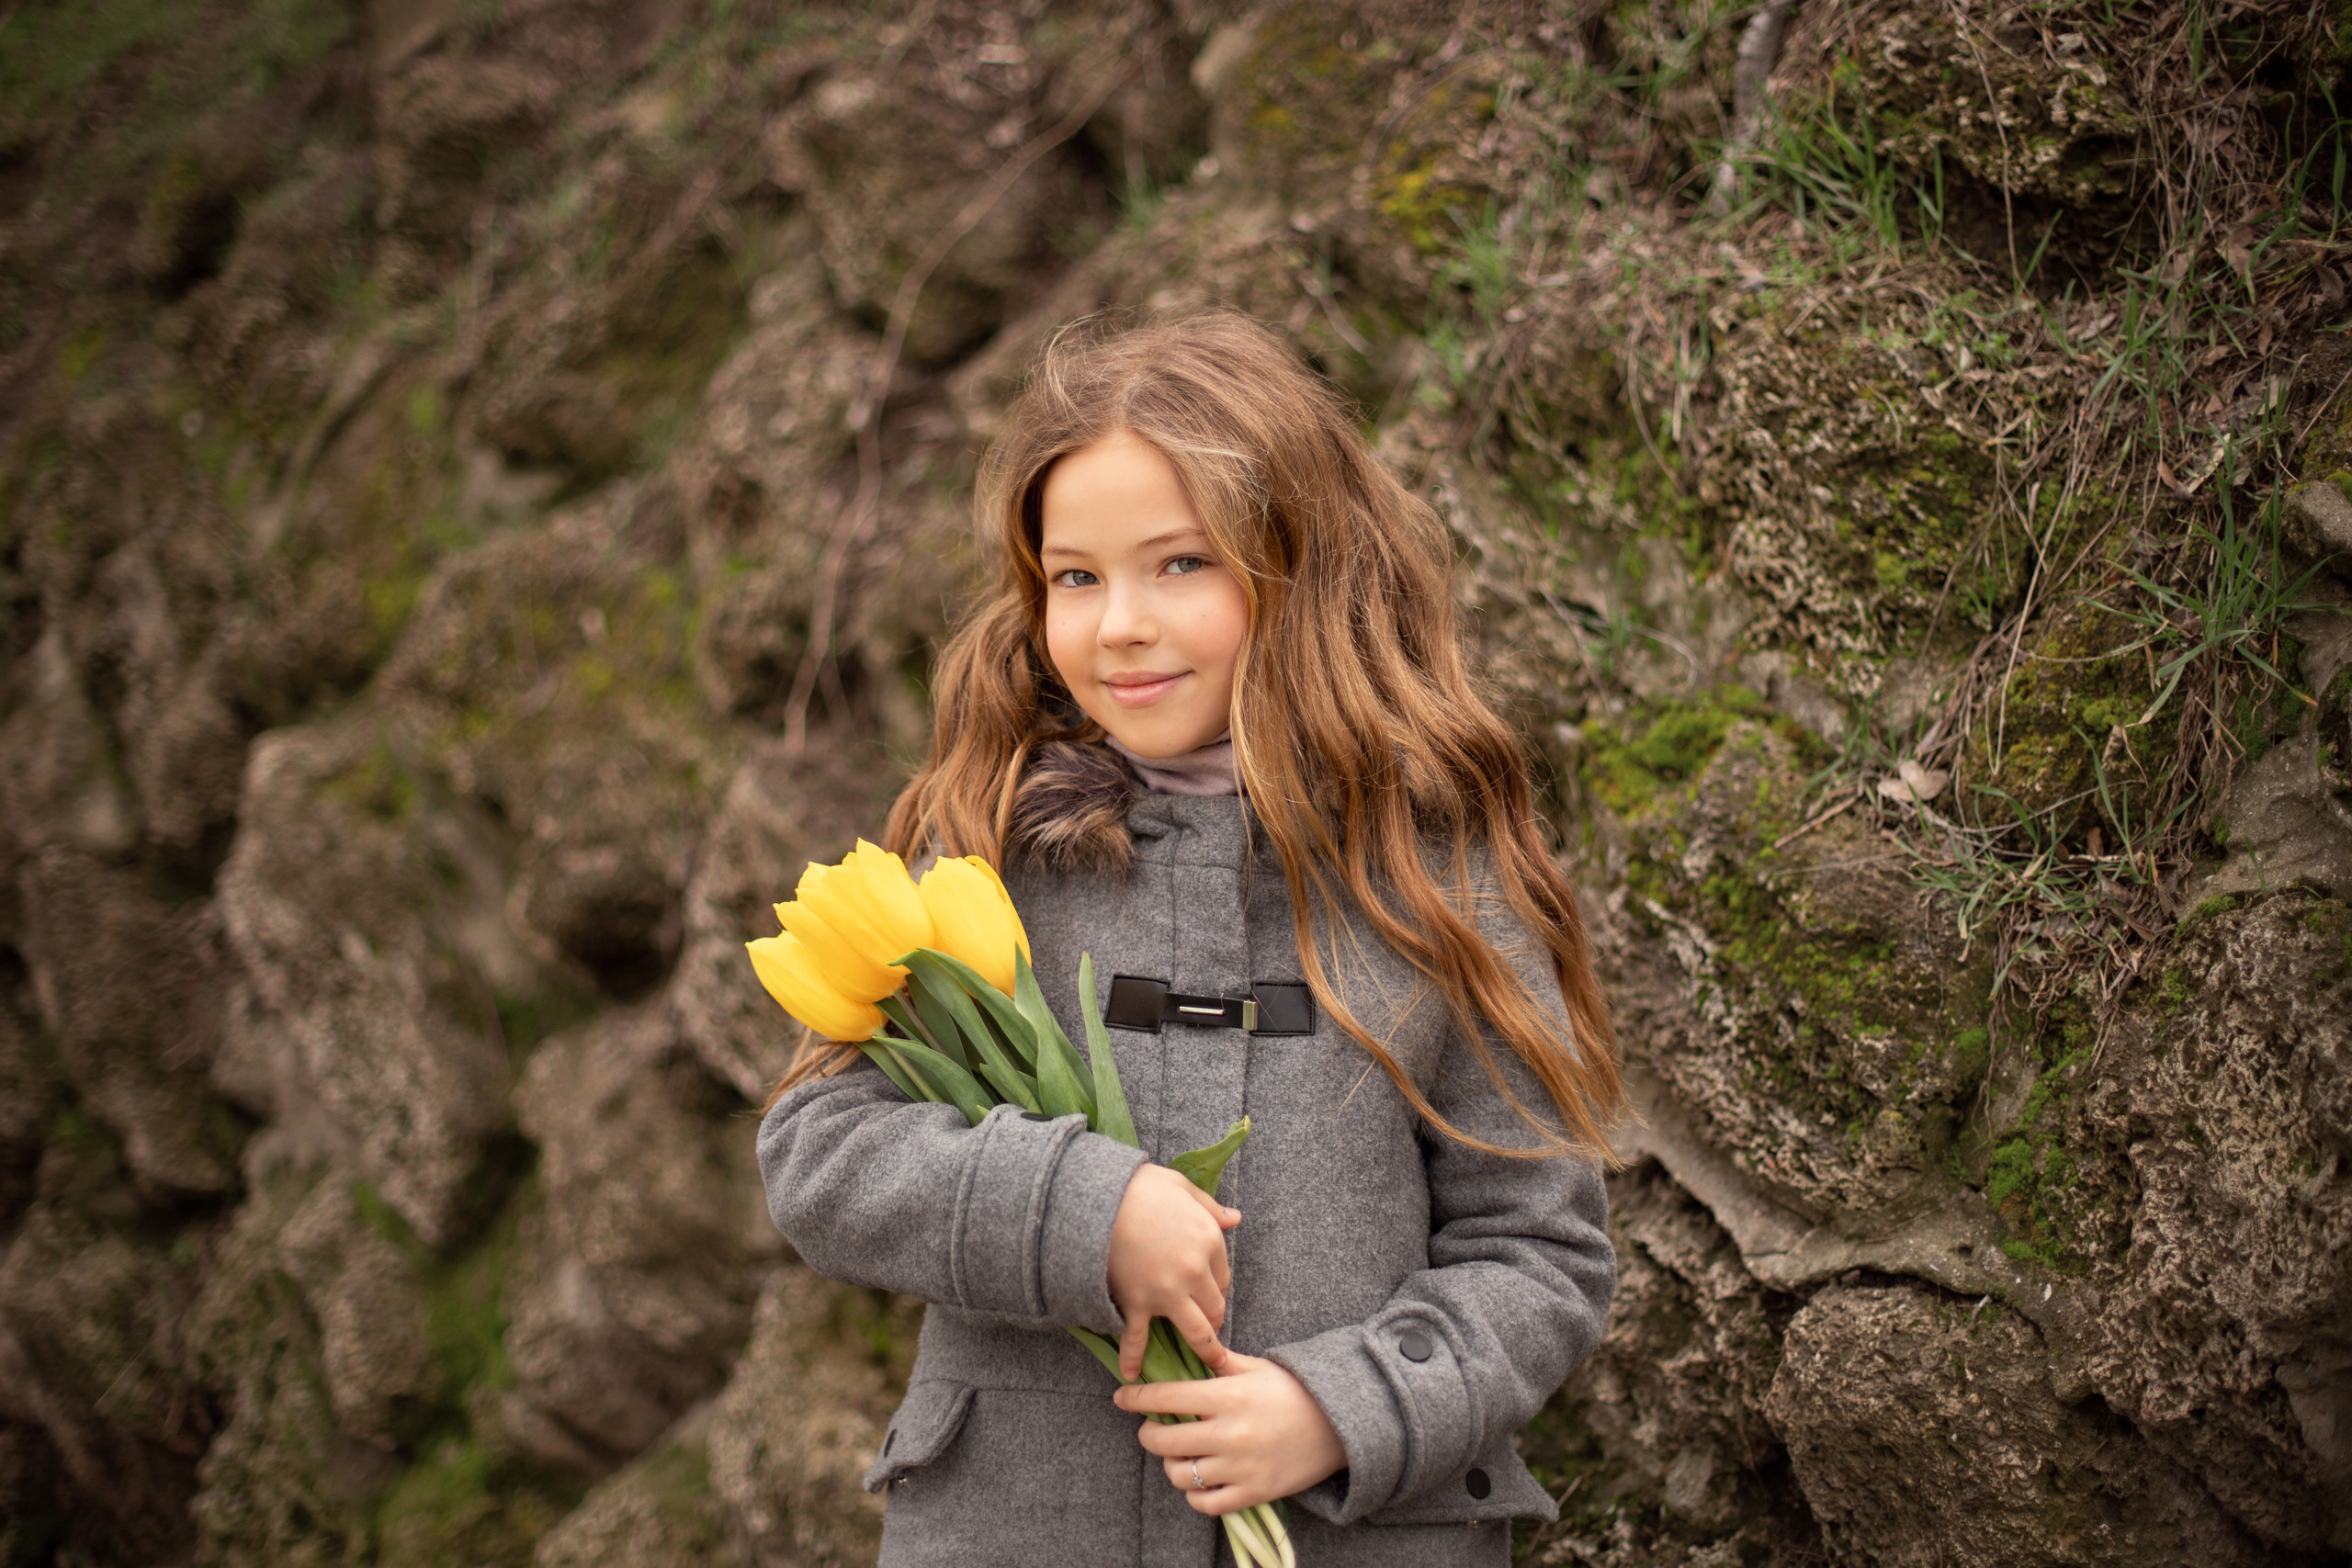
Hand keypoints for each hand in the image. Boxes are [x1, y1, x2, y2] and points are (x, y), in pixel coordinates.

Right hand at [1106, 1163, 1239, 1377]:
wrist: (1098, 1198)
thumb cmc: (1139, 1187)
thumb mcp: (1182, 1186)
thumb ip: (1210, 1206)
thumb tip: (1234, 1218)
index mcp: (1208, 1241)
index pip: (1224, 1276)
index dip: (1217, 1285)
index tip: (1209, 1290)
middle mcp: (1194, 1272)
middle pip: (1216, 1307)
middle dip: (1215, 1319)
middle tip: (1212, 1328)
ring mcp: (1166, 1292)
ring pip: (1196, 1332)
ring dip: (1205, 1351)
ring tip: (1210, 1366)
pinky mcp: (1137, 1303)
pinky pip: (1138, 1339)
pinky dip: (1133, 1359)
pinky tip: (1132, 1374)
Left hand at [1114, 1351, 1345, 1512]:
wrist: (1341, 1424)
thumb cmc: (1295, 1391)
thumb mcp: (1257, 1367)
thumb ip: (1219, 1363)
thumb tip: (1188, 1348)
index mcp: (1229, 1396)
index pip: (1167, 1396)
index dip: (1137, 1397)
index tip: (1122, 1397)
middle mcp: (1230, 1433)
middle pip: (1163, 1441)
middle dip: (1150, 1433)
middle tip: (1154, 1428)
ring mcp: (1241, 1467)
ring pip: (1180, 1475)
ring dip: (1172, 1464)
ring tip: (1181, 1453)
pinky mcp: (1254, 1493)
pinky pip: (1206, 1503)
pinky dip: (1196, 1493)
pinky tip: (1201, 1477)